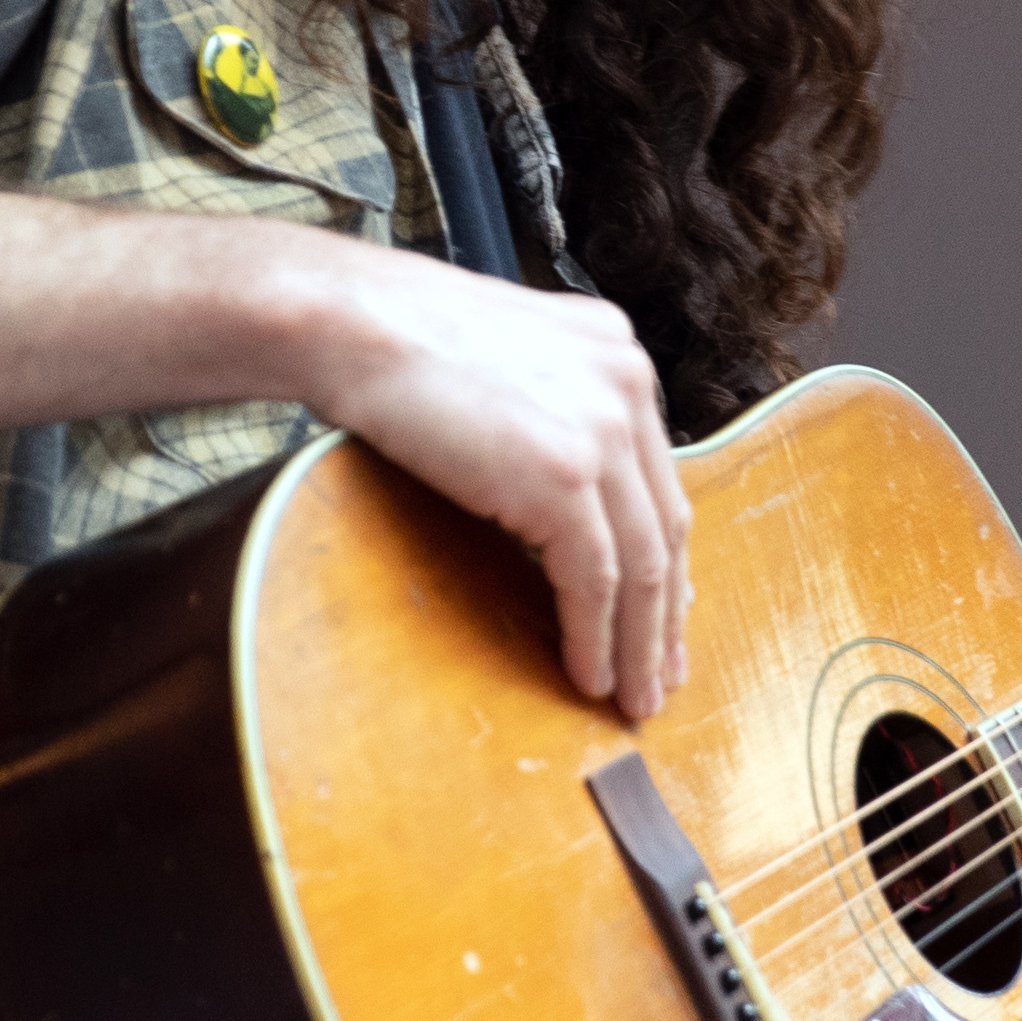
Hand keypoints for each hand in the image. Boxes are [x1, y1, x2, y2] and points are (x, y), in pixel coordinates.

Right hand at [298, 247, 688, 722]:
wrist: (354, 324)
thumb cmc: (397, 339)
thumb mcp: (506, 359)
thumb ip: (549, 405)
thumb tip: (557, 482)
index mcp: (617, 354)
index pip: (657, 474)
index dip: (664, 552)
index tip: (664, 608)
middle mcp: (628, 387)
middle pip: (666, 523)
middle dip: (667, 611)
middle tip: (662, 670)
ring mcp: (602, 431)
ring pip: (645, 564)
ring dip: (640, 643)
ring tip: (635, 696)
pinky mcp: (565, 477)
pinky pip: (595, 579)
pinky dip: (594, 637)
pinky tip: (589, 674)